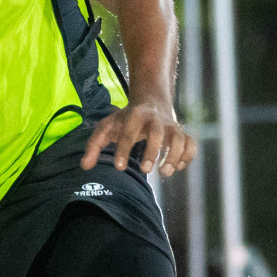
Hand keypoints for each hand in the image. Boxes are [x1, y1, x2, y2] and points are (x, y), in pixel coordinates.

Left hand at [80, 98, 195, 176]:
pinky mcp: (183, 133)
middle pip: (157, 133)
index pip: (128, 132)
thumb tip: (85, 166)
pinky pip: (191, 144)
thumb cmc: (125, 120)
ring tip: (165, 173)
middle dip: (152, 152)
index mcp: (134, 115)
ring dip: (174, 156)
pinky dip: (187, 156)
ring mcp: (172, 126)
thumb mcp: (106, 127)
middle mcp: (156, 119)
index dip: (124, 150)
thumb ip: (94, 146)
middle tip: (145, 170)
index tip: (119, 167)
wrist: (151, 103)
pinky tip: (177, 167)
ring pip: (179, 139)